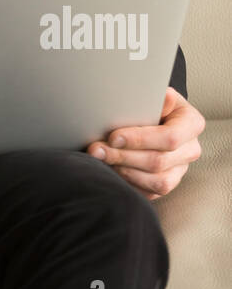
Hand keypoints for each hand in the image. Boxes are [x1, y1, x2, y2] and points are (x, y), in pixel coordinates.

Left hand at [86, 88, 205, 199]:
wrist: (153, 115)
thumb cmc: (151, 103)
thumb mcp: (153, 95)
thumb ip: (156, 98)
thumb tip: (165, 95)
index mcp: (192, 124)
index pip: (170, 137)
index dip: (140, 139)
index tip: (113, 137)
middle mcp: (190, 150)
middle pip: (158, 162)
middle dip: (123, 156)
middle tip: (96, 149)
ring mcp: (180, 170)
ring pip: (156, 182)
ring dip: (124, 171)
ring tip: (101, 159)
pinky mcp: (167, 184)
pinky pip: (150, 193)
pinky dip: (128, 183)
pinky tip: (110, 170)